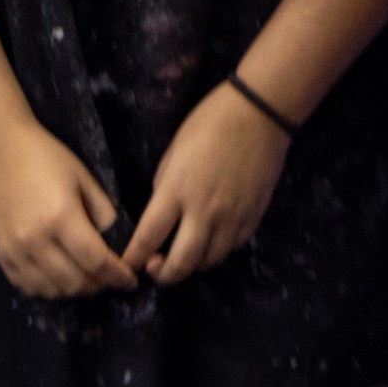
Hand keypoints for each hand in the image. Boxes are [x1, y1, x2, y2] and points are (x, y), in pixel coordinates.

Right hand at [0, 121, 136, 298]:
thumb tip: (115, 243)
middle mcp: (35, 241)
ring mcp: (14, 252)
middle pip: (74, 282)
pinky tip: (61, 278)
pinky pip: (28, 287)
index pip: (96, 261)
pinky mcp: (0, 256)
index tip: (131, 281)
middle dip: (99, 285)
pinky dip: (49, 289)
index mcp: (61, 217)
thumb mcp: (84, 178)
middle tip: (111, 278)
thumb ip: (102, 212)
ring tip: (89, 279)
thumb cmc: (46, 158)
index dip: (117, 275)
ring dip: (75, 290)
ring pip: (51, 290)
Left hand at [122, 79, 290, 286]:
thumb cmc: (210, 121)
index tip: (126, 266)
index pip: (148, 237)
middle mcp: (204, 210)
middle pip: (181, 264)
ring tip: (185, 253)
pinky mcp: (254, 214)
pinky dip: (219, 250)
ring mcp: (233, 215)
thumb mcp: (174, 152)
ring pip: (209, 261)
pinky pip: (233, 247)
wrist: (261, 111)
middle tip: (155, 268)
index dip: (133, 258)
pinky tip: (212, 239)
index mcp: (177, 190)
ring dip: (192, 264)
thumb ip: (166, 188)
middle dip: (163, 276)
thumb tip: (164, 216)